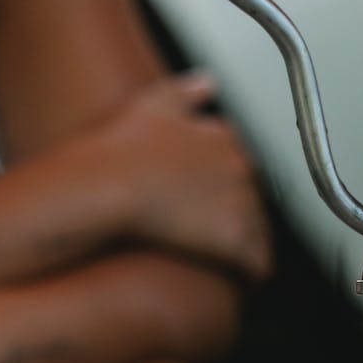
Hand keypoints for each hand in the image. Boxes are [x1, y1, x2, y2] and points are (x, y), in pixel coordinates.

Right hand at [52, 73, 272, 280]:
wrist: (104, 185)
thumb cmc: (117, 149)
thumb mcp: (150, 103)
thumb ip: (185, 91)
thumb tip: (207, 81)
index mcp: (222, 137)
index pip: (238, 164)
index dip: (223, 186)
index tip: (208, 201)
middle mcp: (239, 166)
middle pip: (251, 198)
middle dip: (236, 215)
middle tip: (210, 234)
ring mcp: (240, 204)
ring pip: (257, 231)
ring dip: (244, 245)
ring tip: (225, 262)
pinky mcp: (235, 240)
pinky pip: (257, 264)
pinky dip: (251, 274)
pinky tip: (240, 281)